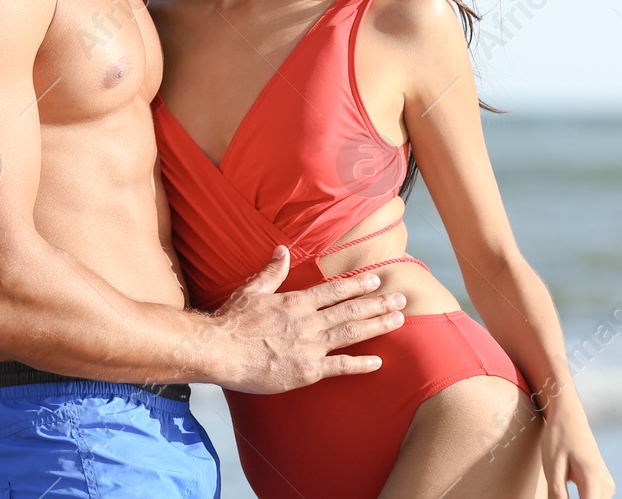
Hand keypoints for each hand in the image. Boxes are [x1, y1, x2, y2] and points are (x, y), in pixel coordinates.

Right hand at [209, 245, 406, 394]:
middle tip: (401, 298)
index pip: (334, 290)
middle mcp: (308, 322)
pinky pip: (339, 367)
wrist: (221, 351)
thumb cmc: (233, 321)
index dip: (357, 285)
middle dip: (377, 303)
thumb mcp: (252, 289)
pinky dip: (360, 364)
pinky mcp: (307, 371)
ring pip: (351, 333)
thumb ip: (272, 271)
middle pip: (349, 309)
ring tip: (398, 320)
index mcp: (296, 302)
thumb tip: (282, 249)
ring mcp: (310, 347)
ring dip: (376, 326)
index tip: (376, 280)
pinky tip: (377, 363)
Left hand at [539, 402, 614, 498]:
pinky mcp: (603, 483)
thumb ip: (557, 495)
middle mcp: (605, 484)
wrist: (568, 416)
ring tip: (558, 488)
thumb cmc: (558, 437)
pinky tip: (563, 493)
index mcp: (593, 479)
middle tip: (556, 492)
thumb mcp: (552, 467)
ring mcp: (607, 484)